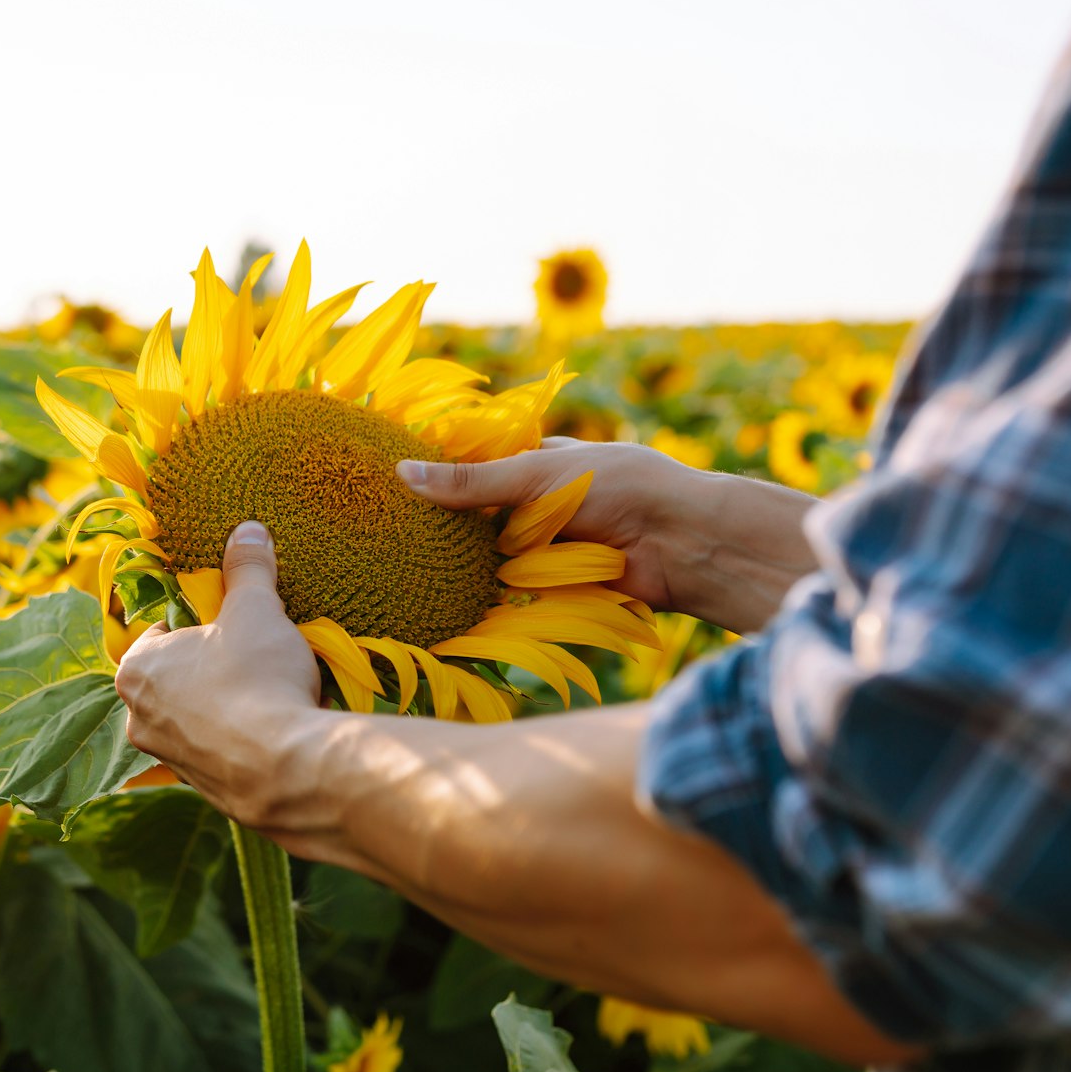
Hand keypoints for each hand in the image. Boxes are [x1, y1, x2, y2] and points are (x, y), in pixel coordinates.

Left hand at [114, 521, 329, 838]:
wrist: (287, 768)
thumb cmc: (257, 679)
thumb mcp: (254, 609)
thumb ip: (247, 568)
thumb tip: (247, 530)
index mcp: (136, 668)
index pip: (161, 631)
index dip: (201, 621)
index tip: (233, 622)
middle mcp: (139, 718)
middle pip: (180, 675)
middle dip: (215, 664)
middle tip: (258, 654)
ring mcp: (169, 759)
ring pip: (200, 716)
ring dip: (231, 704)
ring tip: (275, 691)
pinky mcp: (203, 789)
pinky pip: (223, 751)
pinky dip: (245, 738)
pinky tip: (279, 727)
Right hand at [397, 438, 818, 634]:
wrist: (684, 544)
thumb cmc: (620, 487)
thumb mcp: (538, 475)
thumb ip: (472, 483)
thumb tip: (402, 472)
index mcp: (539, 464)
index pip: (476, 472)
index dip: (438, 482)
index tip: (387, 491)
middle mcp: (541, 507)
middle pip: (478, 521)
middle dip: (444, 533)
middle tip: (386, 542)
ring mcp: (549, 550)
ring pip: (491, 561)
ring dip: (461, 570)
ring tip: (401, 577)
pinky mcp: (557, 590)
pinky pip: (512, 595)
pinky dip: (487, 600)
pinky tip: (443, 607)